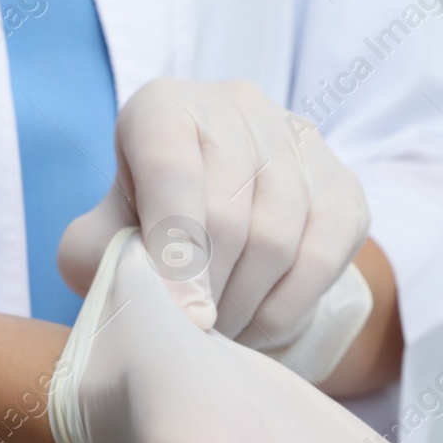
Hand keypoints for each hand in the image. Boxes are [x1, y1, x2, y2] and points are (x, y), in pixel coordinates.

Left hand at [57, 78, 369, 351]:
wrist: (215, 223)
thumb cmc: (146, 231)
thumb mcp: (100, 239)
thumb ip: (103, 258)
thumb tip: (152, 289)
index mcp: (163, 108)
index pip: (172, 173)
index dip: (175, 252)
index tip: (182, 315)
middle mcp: (235, 106)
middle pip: (229, 217)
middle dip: (209, 292)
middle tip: (194, 336)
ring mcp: (298, 141)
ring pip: (279, 241)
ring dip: (247, 307)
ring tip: (222, 331)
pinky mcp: (342, 184)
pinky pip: (323, 257)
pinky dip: (289, 307)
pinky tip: (260, 324)